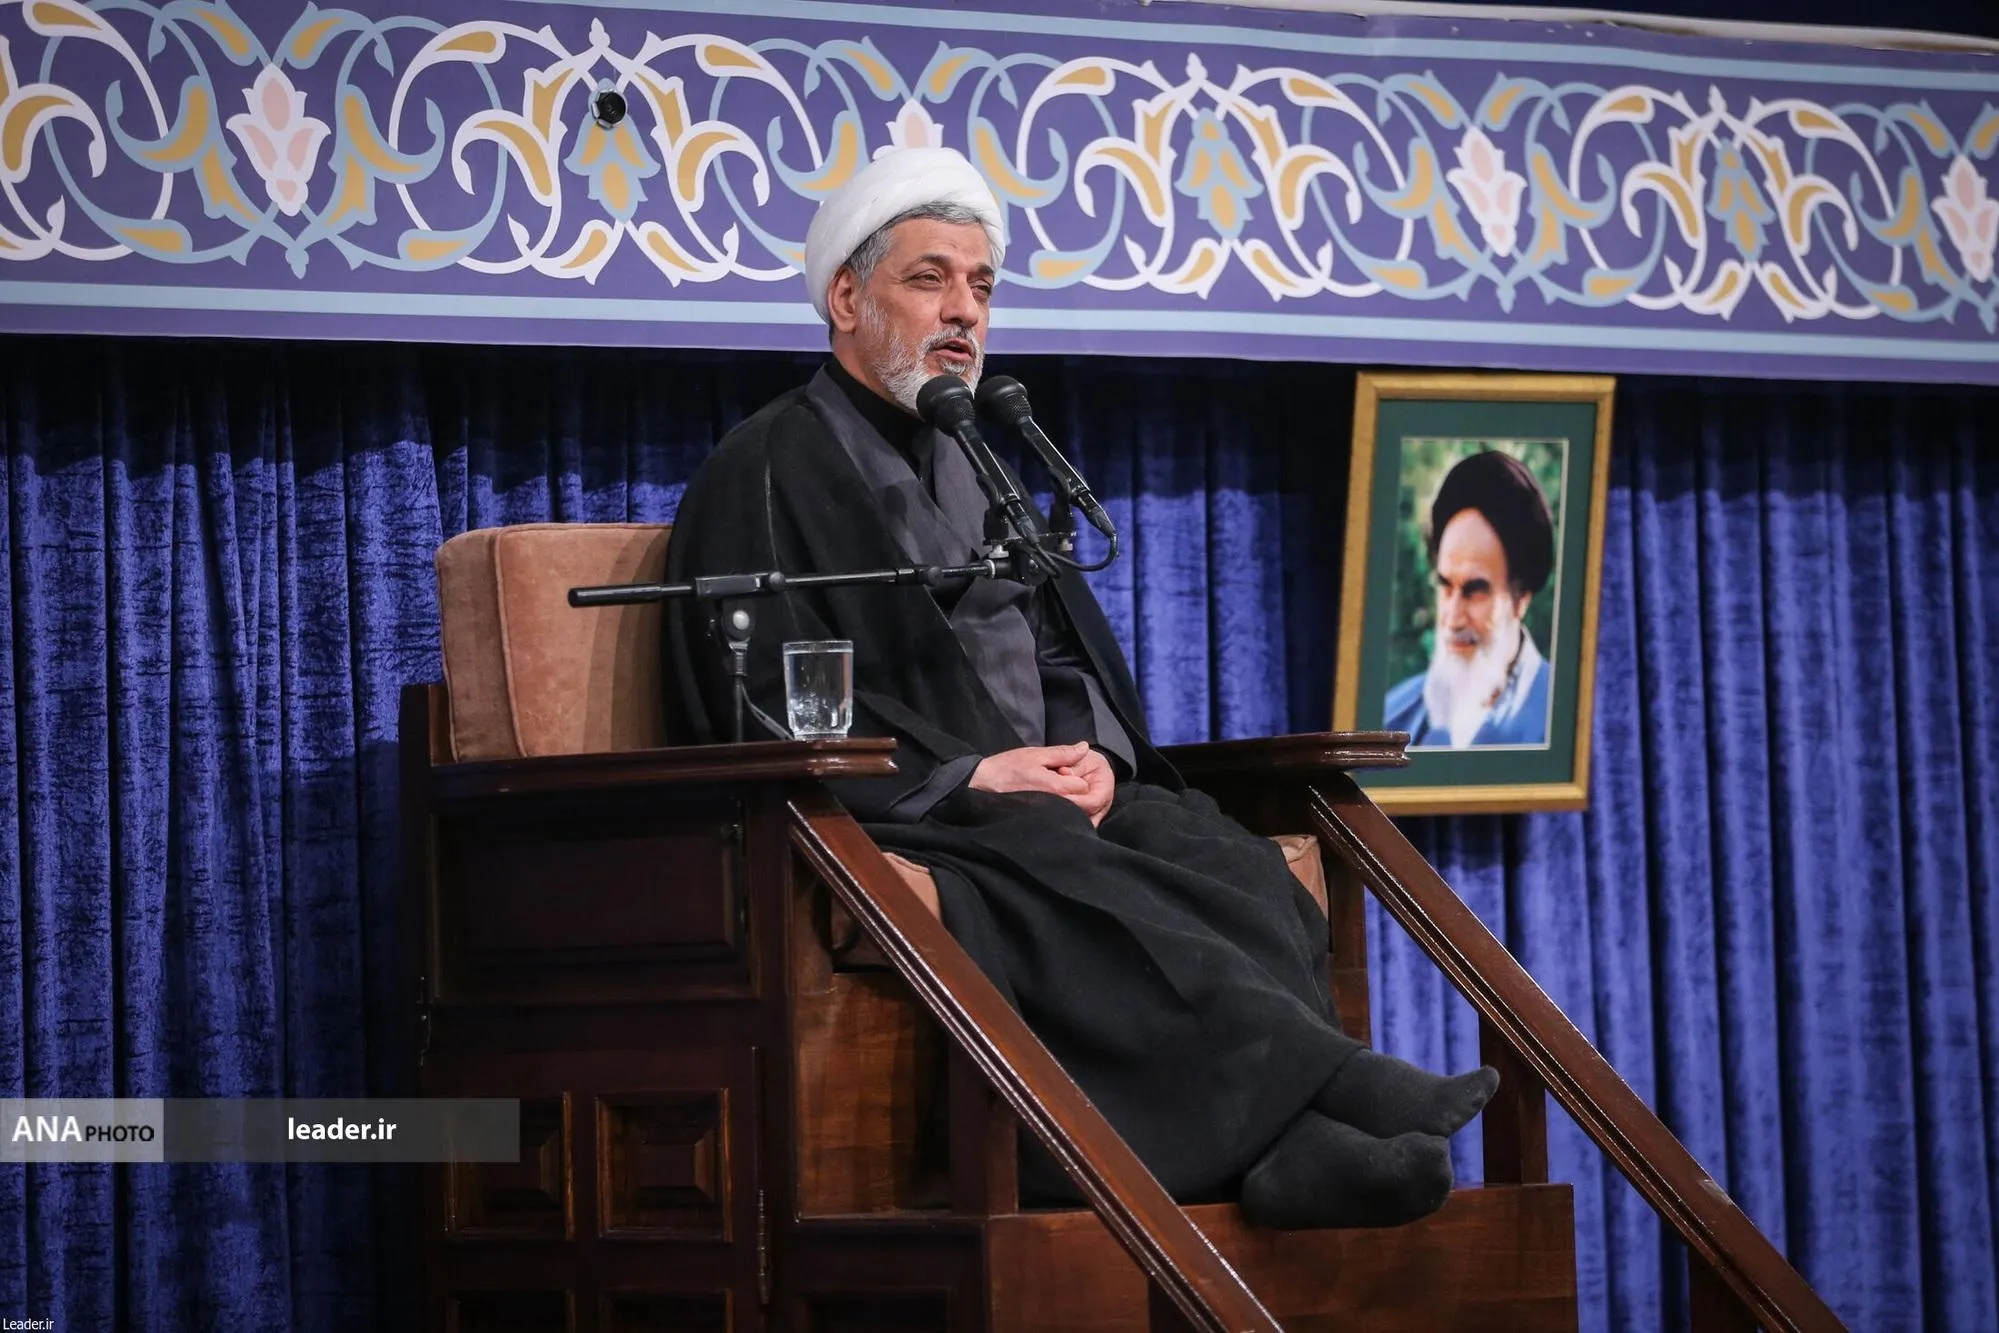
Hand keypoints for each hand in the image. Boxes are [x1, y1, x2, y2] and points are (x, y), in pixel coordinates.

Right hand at [970, 743, 1112, 825]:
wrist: (981, 785)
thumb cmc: (1007, 768)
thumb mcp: (1036, 754)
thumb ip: (1063, 753)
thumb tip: (1085, 747)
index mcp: (1057, 788)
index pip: (1084, 787)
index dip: (1075, 776)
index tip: (1060, 772)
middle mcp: (1056, 806)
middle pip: (1080, 803)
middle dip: (1073, 791)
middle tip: (1053, 781)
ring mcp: (1048, 816)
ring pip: (1070, 811)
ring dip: (1065, 801)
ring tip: (1046, 790)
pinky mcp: (1039, 822)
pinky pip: (1057, 818)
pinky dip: (1055, 810)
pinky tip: (1041, 800)